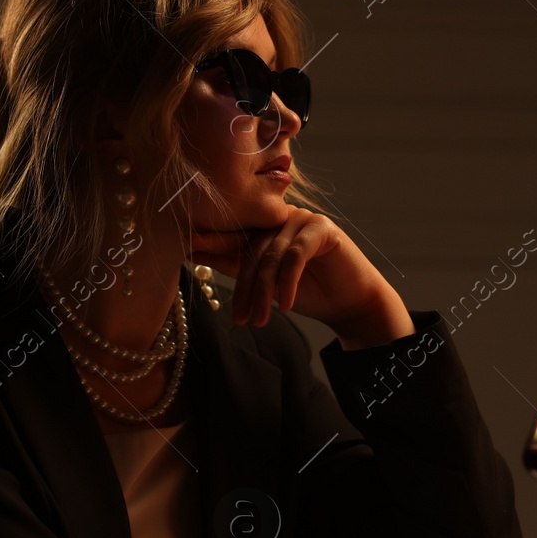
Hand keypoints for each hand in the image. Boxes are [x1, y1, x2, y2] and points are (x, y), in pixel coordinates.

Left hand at [187, 206, 411, 346]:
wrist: (349, 303)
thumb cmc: (307, 291)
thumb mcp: (264, 282)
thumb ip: (234, 264)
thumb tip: (193, 251)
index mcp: (265, 225)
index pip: (235, 234)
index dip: (212, 242)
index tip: (186, 247)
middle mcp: (281, 216)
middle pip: (252, 249)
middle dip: (244, 288)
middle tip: (238, 318)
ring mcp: (302, 219)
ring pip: (271, 255)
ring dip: (264, 292)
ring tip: (260, 320)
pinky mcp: (322, 228)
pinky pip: (296, 255)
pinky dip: (288, 282)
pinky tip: (285, 306)